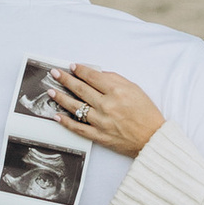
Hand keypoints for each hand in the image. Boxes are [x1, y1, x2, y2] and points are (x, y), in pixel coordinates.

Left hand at [50, 64, 164, 154]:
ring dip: (61, 98)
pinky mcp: (100, 136)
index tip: (71, 66)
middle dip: (65, 79)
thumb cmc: (146, 113)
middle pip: (81, 89)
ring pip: (76, 107)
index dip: (80, 70)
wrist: (152, 138)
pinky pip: (78, 128)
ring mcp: (102, 121)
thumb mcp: (134, 89)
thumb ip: (115, 79)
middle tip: (54, 73)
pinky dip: (66, 122)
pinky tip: (57, 116)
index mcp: (117, 91)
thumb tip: (96, 74)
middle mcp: (107, 105)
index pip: (92, 77)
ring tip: (51, 91)